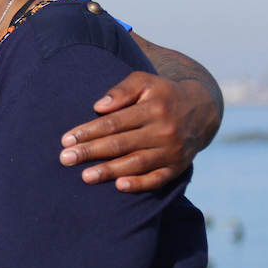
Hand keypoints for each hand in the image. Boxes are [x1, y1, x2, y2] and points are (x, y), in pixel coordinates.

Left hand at [59, 72, 216, 191]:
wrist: (201, 111)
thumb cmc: (162, 94)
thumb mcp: (145, 81)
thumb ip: (122, 90)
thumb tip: (99, 106)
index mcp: (152, 108)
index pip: (114, 122)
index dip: (89, 131)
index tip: (66, 140)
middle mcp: (163, 131)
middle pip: (121, 144)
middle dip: (91, 152)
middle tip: (66, 159)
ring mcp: (171, 151)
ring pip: (136, 163)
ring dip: (109, 171)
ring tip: (85, 177)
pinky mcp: (177, 167)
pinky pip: (157, 179)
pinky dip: (139, 184)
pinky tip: (119, 186)